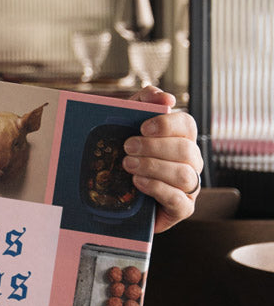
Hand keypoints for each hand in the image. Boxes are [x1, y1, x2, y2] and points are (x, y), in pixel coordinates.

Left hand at [122, 86, 203, 232]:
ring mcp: (190, 186)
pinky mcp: (182, 208)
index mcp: (180, 139)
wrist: (114, 192)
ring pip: (184, 174)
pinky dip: (157, 189)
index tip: (142, 127)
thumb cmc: (125, 154)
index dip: (167, 124)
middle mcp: (190, 161)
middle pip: (186, 149)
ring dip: (153, 167)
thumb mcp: (126, 123)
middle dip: (153, 147)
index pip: (188, 124)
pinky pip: (179, 200)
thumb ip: (143, 102)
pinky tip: (138, 182)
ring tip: (128, 165)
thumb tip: (165, 97)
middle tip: (127, 147)